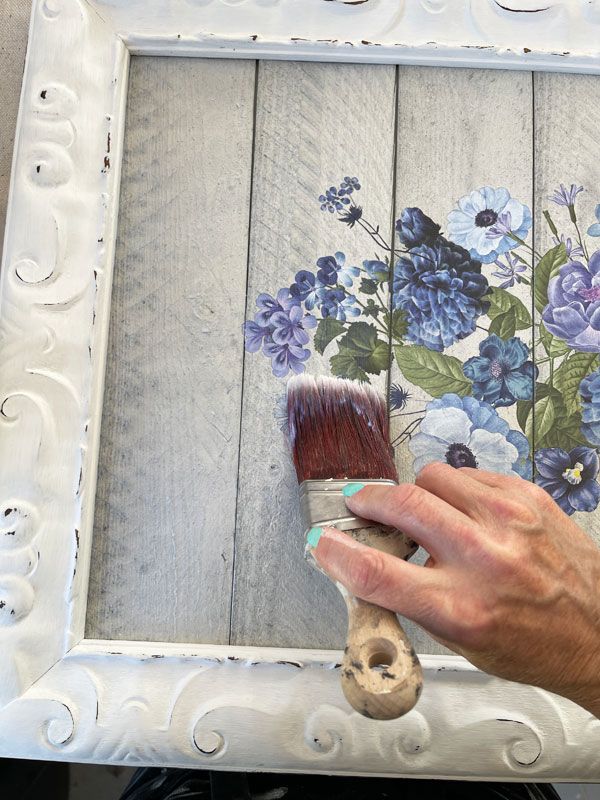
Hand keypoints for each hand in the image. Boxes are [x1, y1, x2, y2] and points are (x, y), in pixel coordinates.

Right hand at [310, 463, 599, 716]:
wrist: (599, 631)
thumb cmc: (532, 644)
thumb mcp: (460, 642)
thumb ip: (410, 600)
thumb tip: (366, 564)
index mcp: (461, 609)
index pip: (375, 572)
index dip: (336, 552)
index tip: (323, 541)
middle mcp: (486, 560)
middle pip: (401, 505)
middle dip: (368, 499)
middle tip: (359, 503)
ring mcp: (509, 522)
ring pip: (433, 477)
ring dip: (414, 492)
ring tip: (420, 510)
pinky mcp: (527, 498)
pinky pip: (468, 475)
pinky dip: (453, 489)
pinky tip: (460, 510)